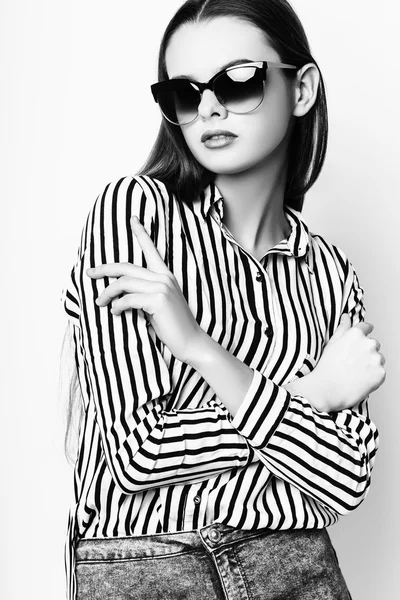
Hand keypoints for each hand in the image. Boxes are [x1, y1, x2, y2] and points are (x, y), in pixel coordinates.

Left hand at [86, 216, 202, 363]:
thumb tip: (118, 296)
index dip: (141, 233)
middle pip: (126, 267)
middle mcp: (164, 277)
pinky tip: (115, 312)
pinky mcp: (157, 299)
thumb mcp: (157, 306)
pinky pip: (127, 299)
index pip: (151, 250)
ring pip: (123, 283)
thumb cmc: (172, 327)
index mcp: (166, 276)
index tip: (133, 218)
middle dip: (104, 269)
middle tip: (90, 273)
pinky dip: (117, 306)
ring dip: (107, 293)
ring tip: (100, 302)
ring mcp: (161, 287)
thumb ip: (143, 294)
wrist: (190, 342)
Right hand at [285, 314, 385, 411]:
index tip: (359, 343)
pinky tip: (360, 380)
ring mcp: (376, 358)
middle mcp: (368, 343)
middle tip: (352, 363)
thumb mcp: (331, 343)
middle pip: (373, 344)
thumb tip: (347, 317)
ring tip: (355, 373)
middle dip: (366, 352)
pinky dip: (373, 377)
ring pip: (378, 359)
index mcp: (356, 334)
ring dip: (371, 364)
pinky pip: (380, 373)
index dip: (362, 336)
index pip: (366, 327)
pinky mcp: (381, 373)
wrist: (326, 390)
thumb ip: (342, 328)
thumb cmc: (326, 368)